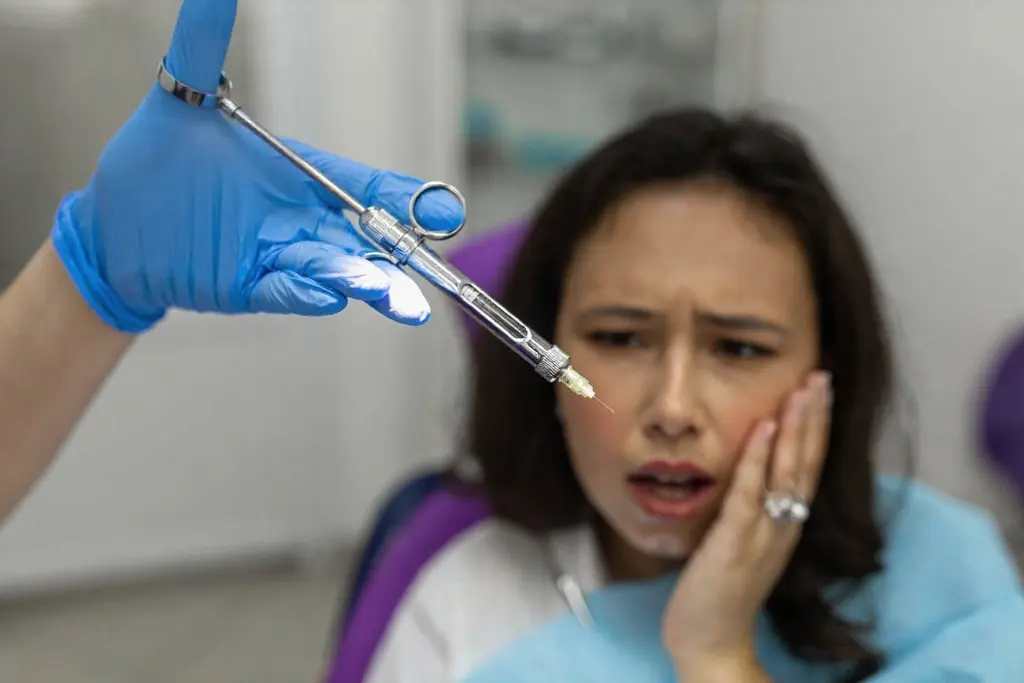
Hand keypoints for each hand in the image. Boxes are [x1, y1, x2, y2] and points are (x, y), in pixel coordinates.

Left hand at [50, 0, 463, 333]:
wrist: (113, 222)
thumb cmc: (156, 160)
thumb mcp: (180, 95)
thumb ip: (203, 42)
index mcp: (300, 175)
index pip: (363, 186)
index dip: (401, 199)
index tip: (442, 214)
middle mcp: (299, 218)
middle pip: (360, 237)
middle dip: (394, 253)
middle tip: (428, 263)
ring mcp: (276, 256)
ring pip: (329, 269)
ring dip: (359, 279)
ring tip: (383, 288)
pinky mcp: (246, 287)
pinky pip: (282, 292)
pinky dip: (304, 293)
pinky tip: (329, 295)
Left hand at [662, 371, 832, 677]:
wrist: (709, 642)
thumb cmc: (719, 590)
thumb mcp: (742, 539)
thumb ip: (750, 506)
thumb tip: (747, 465)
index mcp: (784, 525)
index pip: (807, 467)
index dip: (816, 427)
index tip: (820, 386)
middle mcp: (782, 527)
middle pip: (806, 463)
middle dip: (815, 417)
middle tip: (822, 374)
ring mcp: (761, 536)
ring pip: (787, 474)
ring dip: (796, 428)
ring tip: (805, 388)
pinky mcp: (733, 546)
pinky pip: (749, 496)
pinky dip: (757, 460)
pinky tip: (762, 427)